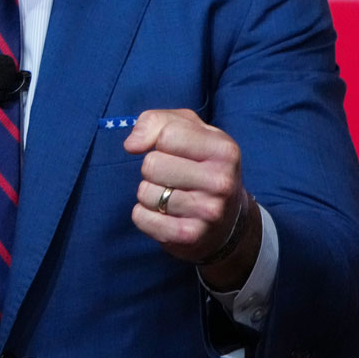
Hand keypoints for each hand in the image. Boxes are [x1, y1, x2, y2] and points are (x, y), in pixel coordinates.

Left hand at [124, 108, 257, 287]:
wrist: (227, 221)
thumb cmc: (202, 165)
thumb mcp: (190, 131)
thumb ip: (157, 122)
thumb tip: (131, 145)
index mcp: (224, 150)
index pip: (167, 134)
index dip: (158, 140)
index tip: (169, 149)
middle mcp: (221, 181)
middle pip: (151, 164)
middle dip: (152, 169)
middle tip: (171, 176)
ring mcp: (208, 212)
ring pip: (145, 192)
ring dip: (149, 193)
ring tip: (171, 195)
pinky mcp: (189, 236)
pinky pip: (141, 218)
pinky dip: (144, 215)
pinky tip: (164, 214)